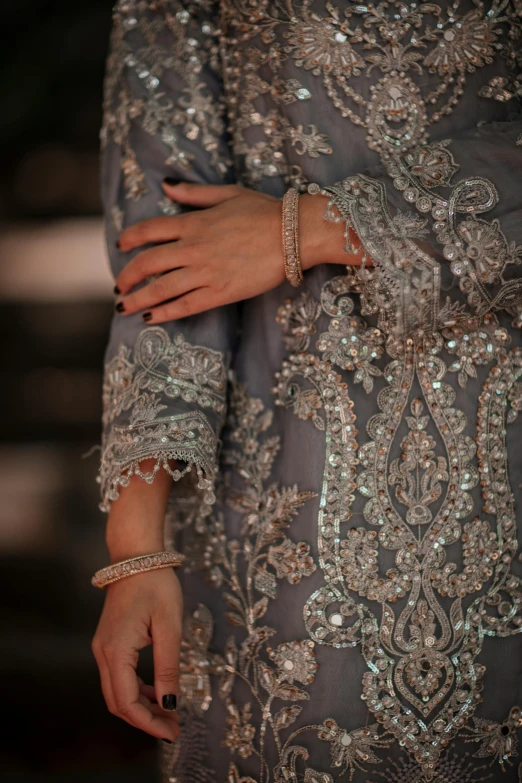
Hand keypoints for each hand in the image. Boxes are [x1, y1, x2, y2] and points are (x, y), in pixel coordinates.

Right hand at [91, 567, 181, 742]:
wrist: (137, 556)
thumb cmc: (156, 586)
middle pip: (118, 702)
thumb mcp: (169, 627)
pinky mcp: (109, 642)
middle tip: (173, 728)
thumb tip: (169, 704)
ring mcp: (103, 647)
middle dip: (145, 720)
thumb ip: (168, 667)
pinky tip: (157, 691)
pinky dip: (136, 690)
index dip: (148, 723)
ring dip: (141, 707)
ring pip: (116, 691)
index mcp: (116, 650)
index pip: (127, 702)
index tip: (172, 732)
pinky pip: (118, 676)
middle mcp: (103, 653)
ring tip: (169, 714)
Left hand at [114, 181, 361, 323]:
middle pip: (147, 263)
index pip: (149, 230)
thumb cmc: (265, 211)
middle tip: (118, 287)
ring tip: (123, 308)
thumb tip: (165, 184)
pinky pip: (185, 305)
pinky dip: (164, 313)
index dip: (130, 238)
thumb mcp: (227, 193)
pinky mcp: (220, 292)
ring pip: (160, 288)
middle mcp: (193, 248)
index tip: (120, 246)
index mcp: (193, 222)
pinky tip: (151, 318)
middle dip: (127, 276)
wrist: (293, 234)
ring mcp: (205, 272)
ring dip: (138, 299)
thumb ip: (193, 193)